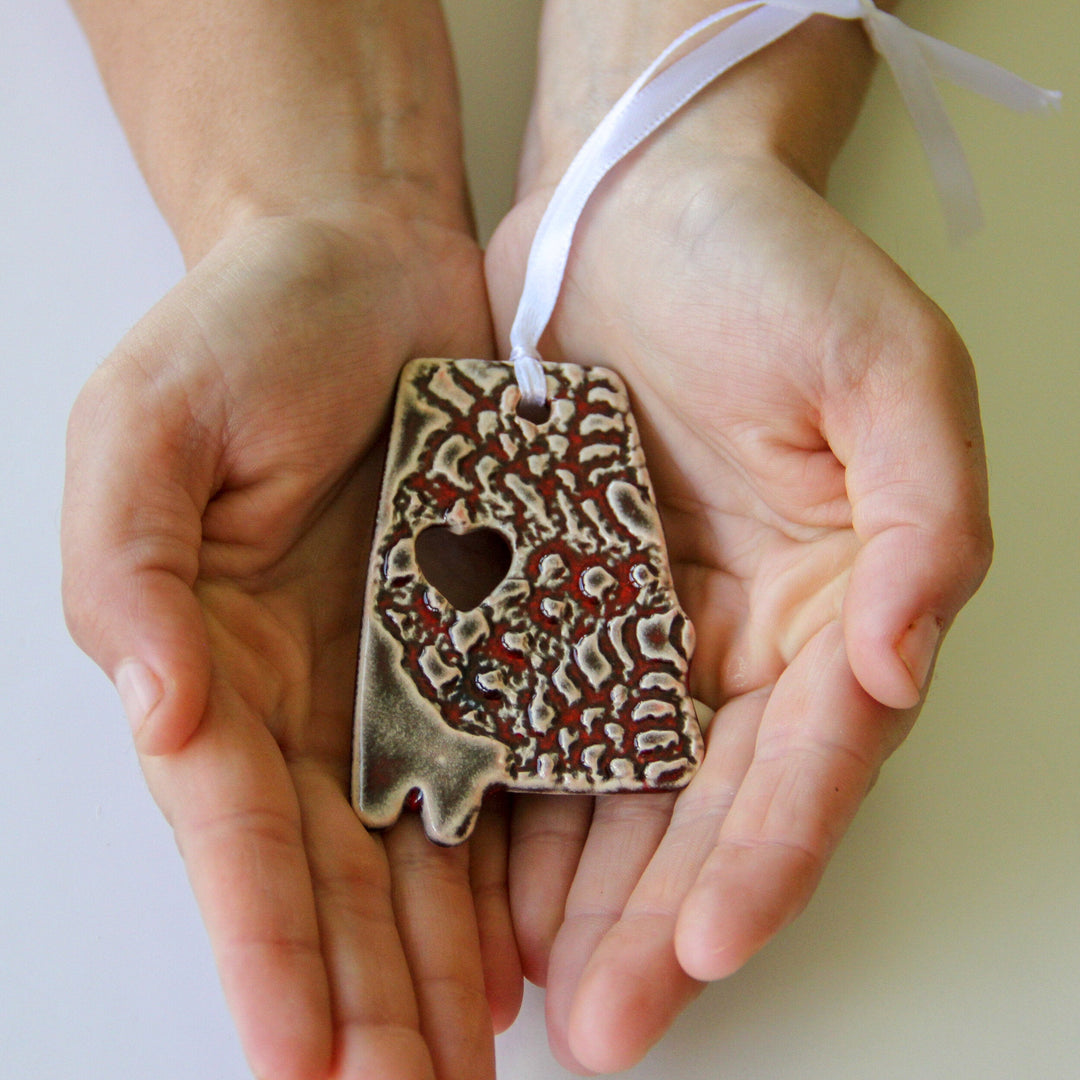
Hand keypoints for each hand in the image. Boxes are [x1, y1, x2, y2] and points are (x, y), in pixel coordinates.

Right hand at [63, 209, 520, 1078]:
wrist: (365, 269)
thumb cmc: (246, 332)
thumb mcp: (148, 422)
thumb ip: (126, 564)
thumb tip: (150, 710)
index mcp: (214, 656)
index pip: (237, 828)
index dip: (262, 942)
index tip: (297, 1061)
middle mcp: (307, 692)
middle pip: (333, 871)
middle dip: (363, 996)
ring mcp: (402, 676)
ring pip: (419, 851)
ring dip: (437, 966)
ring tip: (472, 1067)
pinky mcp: (487, 643)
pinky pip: (498, 774)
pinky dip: (506, 869)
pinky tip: (528, 951)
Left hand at [485, 132, 990, 1071]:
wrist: (635, 203)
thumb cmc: (770, 269)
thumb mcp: (887, 370)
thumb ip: (925, 519)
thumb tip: (902, 662)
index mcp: (834, 600)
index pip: (810, 758)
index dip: (769, 854)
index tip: (711, 942)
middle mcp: (743, 635)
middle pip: (709, 803)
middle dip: (663, 916)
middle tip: (607, 1021)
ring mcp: (646, 625)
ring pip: (620, 787)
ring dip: (586, 890)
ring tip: (539, 989)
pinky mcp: (559, 598)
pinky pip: (537, 716)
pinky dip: (517, 799)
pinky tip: (484, 878)